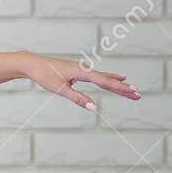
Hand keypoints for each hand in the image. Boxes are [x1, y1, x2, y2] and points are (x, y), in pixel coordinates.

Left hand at [21, 53, 140, 111]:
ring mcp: (82, 69)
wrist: (33, 64)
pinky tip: (116, 78)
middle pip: (108, 79)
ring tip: (132, 88)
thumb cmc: (45, 76)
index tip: (132, 92)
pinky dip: (109, 78)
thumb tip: (94, 108)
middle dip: (123, 88)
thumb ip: (78, 99)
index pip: (105, 81)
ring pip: (104, 77)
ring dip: (118, 84)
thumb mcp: (61, 90)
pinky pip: (98, 76)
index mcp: (82, 72)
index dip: (120, 88)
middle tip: (138, 94)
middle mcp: (85, 69)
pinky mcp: (79, 71)